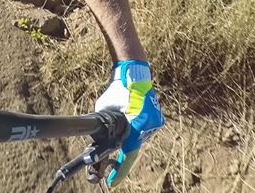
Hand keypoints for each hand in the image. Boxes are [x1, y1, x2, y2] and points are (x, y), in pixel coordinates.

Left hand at [94, 59, 164, 185]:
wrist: (133, 74)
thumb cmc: (117, 89)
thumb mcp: (104, 109)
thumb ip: (104, 125)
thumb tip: (97, 140)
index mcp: (136, 125)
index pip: (128, 154)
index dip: (120, 170)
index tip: (112, 182)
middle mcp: (148, 127)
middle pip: (132, 146)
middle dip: (122, 148)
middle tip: (112, 148)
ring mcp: (154, 124)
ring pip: (138, 138)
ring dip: (129, 137)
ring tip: (123, 121)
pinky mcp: (157, 120)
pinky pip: (144, 131)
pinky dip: (135, 130)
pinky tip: (130, 118)